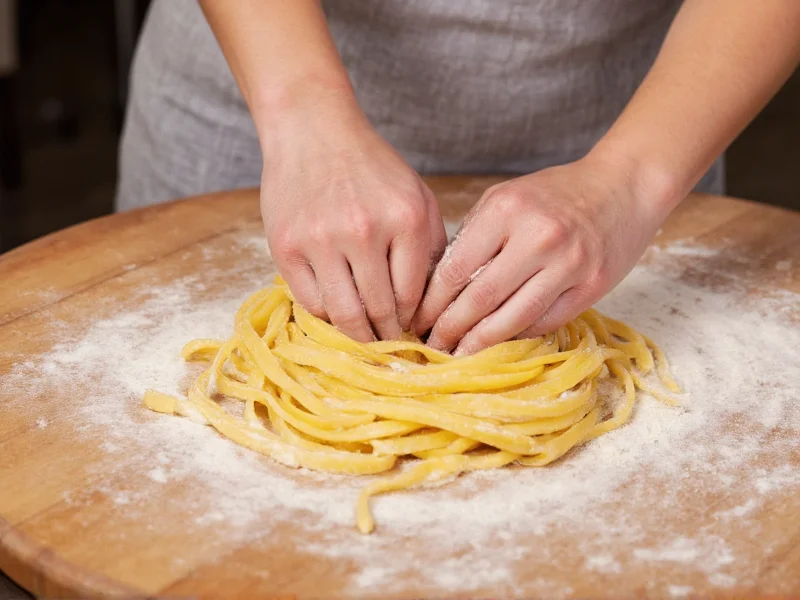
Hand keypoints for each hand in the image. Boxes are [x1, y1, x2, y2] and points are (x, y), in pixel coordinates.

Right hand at [261, 104, 446, 342]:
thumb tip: (433, 304)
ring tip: (367, 342)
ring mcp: (321, 239)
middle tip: (392, 351)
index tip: (414, 336)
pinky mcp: (287, 246)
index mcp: (406, 218)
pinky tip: (338, 313)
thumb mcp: (417, 195)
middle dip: (388, 338)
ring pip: (344, 314)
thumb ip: (432, 245)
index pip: (412, 296)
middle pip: (379, 311)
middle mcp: (364, 230)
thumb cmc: (370, 166)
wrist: (312, 130)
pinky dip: (327, 315)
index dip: (414, 323)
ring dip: (358, 337)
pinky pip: (311, 302)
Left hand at [412, 153, 666, 354]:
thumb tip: (439, 286)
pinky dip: (518, 335)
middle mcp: (538, 237)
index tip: (417, 320)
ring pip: (513, 318)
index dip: (432, 302)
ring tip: (459, 355)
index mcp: (506, 209)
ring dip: (480, 343)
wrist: (623, 186)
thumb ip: (474, 236)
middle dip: (450, 329)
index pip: (456, 269)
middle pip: (481, 298)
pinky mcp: (592, 286)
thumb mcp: (506, 197)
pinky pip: (545, 321)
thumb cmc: (556, 193)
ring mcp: (569, 263)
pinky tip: (499, 344)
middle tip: (431, 347)